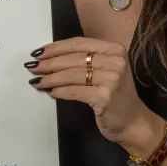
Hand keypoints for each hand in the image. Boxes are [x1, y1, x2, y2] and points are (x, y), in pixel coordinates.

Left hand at [25, 37, 162, 148]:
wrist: (134, 122)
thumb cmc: (116, 96)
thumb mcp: (106, 71)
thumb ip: (86, 61)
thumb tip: (50, 57)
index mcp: (114, 50)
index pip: (80, 43)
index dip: (57, 47)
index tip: (39, 52)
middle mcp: (115, 61)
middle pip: (74, 58)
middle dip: (50, 62)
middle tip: (32, 66)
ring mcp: (112, 79)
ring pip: (72, 74)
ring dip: (51, 78)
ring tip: (37, 80)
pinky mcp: (105, 97)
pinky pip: (75, 91)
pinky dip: (60, 91)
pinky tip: (50, 92)